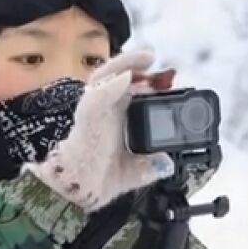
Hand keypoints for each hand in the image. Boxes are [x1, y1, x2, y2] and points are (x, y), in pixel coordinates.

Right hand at [25, 51, 174, 211]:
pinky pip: (96, 97)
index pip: (132, 91)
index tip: (170, 82)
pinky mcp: (86, 119)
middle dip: (140, 68)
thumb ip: (152, 166)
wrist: (77, 191)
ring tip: (146, 56)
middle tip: (161, 68)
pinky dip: (111, 86)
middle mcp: (104, 110)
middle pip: (120, 77)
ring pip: (106, 77)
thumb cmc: (97, 179)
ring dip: (126, 64)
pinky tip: (127, 77)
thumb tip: (167, 163)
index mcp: (115, 118)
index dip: (150, 83)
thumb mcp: (134, 172)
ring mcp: (94, 111)